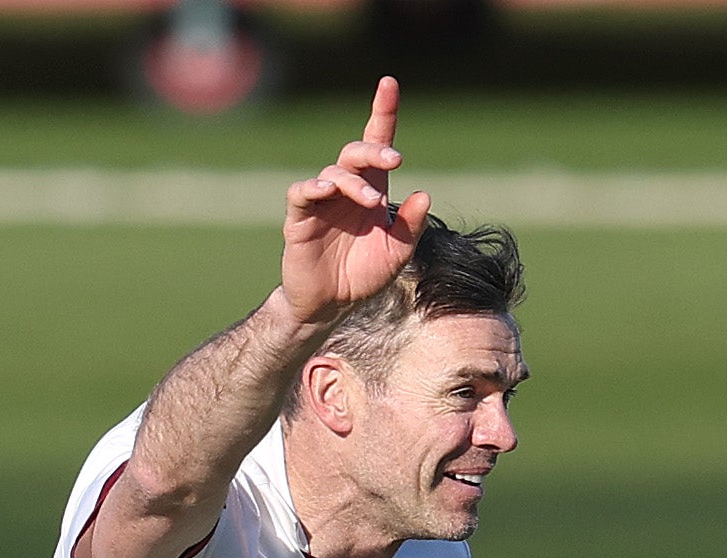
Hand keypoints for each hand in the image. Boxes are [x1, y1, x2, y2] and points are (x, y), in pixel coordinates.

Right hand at [280, 77, 428, 329]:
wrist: (330, 305)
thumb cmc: (363, 275)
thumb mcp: (397, 253)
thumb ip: (411, 226)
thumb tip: (426, 194)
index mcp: (372, 190)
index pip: (378, 143)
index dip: (383, 112)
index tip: (389, 83)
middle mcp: (347, 189)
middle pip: (357, 152)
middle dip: (375, 149)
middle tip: (395, 161)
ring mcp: (322, 202)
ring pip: (334, 172)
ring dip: (354, 183)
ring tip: (371, 203)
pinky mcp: (300, 218)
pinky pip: (302, 192)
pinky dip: (313, 187)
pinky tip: (326, 191)